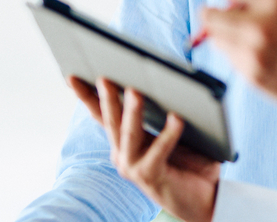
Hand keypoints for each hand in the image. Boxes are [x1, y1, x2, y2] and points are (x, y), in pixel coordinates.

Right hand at [67, 76, 220, 221]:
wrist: (203, 199)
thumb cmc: (190, 163)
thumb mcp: (173, 134)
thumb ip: (164, 113)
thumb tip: (168, 82)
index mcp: (124, 142)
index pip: (102, 115)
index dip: (87, 96)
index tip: (73, 76)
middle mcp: (122, 155)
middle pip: (112, 121)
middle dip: (107, 98)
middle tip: (104, 77)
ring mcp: (133, 167)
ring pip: (129, 134)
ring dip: (132, 112)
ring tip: (135, 91)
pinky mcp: (151, 175)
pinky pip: (159, 151)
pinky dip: (168, 134)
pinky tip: (177, 118)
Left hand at [200, 0, 276, 111]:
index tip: (234, 0)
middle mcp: (258, 23)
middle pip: (210, 15)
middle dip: (218, 17)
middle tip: (231, 22)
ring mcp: (253, 52)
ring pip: (217, 41)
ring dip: (229, 39)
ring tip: (257, 44)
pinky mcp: (254, 77)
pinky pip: (233, 63)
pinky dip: (242, 60)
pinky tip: (268, 60)